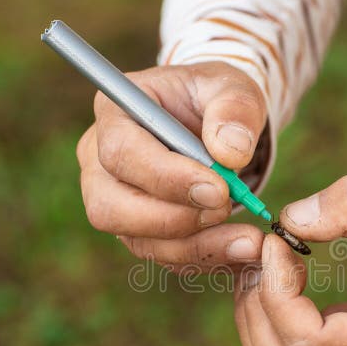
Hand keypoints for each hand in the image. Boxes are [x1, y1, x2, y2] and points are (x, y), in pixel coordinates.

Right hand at [76, 62, 267, 270]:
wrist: (218, 127)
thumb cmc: (217, 100)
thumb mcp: (233, 88)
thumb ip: (235, 108)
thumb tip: (231, 153)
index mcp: (114, 113)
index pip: (120, 153)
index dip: (166, 177)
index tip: (219, 188)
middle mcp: (100, 162)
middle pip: (110, 208)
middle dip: (173, 219)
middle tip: (226, 208)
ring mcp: (114, 202)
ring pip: (138, 241)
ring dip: (195, 246)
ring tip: (247, 239)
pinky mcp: (138, 231)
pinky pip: (164, 257)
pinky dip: (205, 257)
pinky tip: (240, 248)